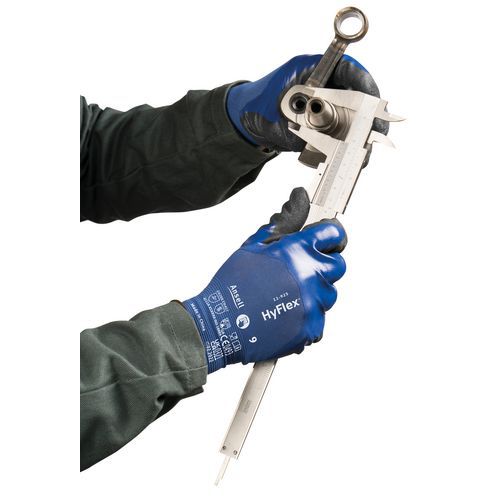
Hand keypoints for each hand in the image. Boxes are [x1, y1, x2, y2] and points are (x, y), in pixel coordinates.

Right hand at [183, 188, 346, 372]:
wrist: (221, 324)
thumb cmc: (233, 284)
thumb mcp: (254, 245)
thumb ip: (284, 222)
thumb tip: (300, 198)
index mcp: (297, 250)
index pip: (334, 234)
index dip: (330, 236)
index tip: (326, 240)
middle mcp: (310, 275)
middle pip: (338, 266)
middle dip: (324, 265)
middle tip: (301, 271)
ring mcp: (313, 303)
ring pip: (329, 294)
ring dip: (315, 293)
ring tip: (288, 296)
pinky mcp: (312, 327)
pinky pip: (320, 319)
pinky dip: (306, 318)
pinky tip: (285, 314)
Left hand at [226, 54, 387, 151]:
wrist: (246, 124)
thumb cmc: (258, 108)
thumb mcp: (279, 109)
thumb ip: (302, 115)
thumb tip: (326, 126)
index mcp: (314, 70)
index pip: (347, 69)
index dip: (364, 84)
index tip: (373, 100)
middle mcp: (325, 86)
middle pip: (358, 96)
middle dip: (370, 114)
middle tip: (377, 131)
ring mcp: (326, 106)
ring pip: (355, 117)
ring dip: (362, 134)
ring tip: (366, 150)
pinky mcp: (325, 125)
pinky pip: (343, 134)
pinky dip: (349, 146)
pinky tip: (354, 157)